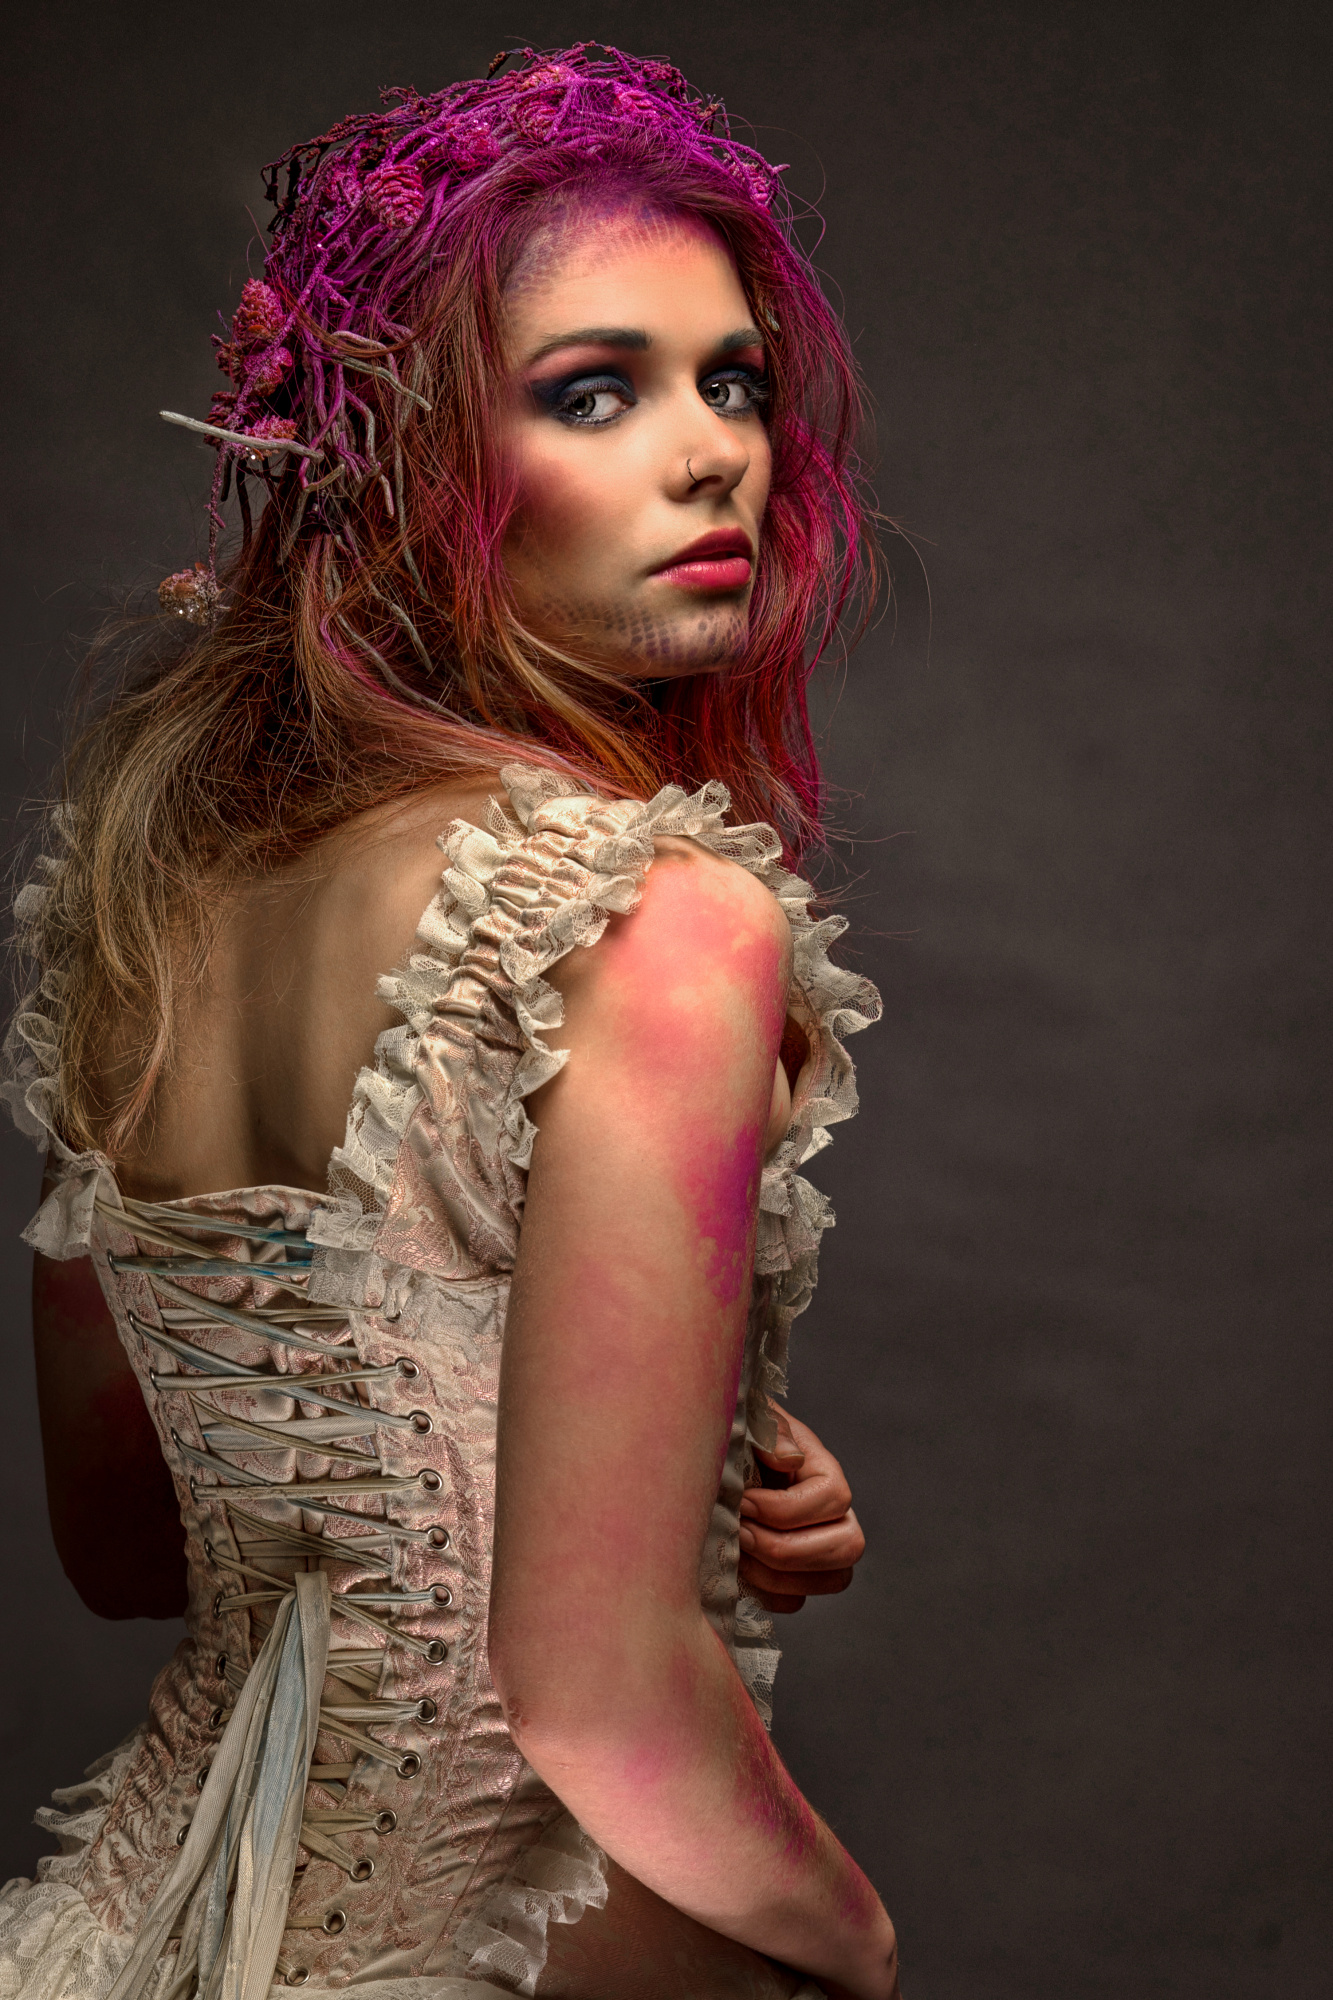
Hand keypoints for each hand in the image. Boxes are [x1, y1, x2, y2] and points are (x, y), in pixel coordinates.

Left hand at [738, 1403, 865, 1613]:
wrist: (711, 1463)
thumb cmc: (734, 1437)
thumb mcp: (749, 1421)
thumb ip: (770, 1432)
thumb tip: (790, 1460)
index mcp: (823, 1472)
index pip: (833, 1498)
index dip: (786, 1508)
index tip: (743, 1500)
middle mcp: (833, 1514)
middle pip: (847, 1546)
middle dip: (787, 1549)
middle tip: (740, 1534)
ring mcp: (819, 1549)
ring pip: (831, 1580)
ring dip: (777, 1576)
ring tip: (736, 1554)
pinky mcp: (796, 1577)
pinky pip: (796, 1601)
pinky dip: (766, 1594)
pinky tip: (736, 1570)